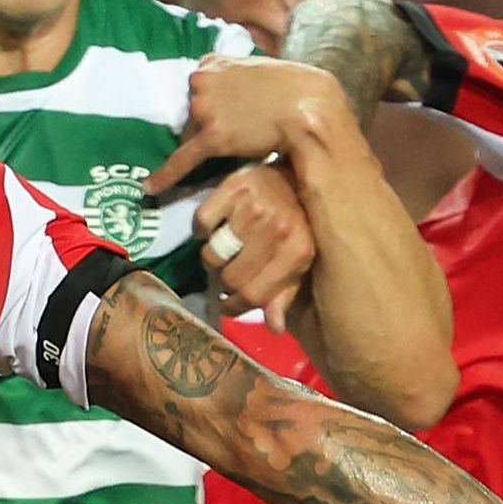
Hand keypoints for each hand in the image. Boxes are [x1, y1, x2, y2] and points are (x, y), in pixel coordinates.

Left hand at [148, 57, 350, 199]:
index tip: (223, 115)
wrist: (306, 104)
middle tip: (240, 129)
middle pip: (190, 114)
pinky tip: (149, 188)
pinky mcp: (211, 137)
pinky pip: (181, 159)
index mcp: (210, 64)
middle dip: (208, 125)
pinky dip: (164, 175)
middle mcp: (201, 83)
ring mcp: (205, 110)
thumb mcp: (255, 67)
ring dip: (206, 142)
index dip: (211, 107)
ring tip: (239, 141)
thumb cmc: (290, 87)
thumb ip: (232, 74)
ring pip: (190, 135)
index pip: (196, 91)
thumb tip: (226, 89)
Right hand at [196, 162, 314, 320]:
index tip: (230, 303)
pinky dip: (203, 228)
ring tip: (226, 249)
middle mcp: (279, 228)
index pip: (253, 296)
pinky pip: (202, 222)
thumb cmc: (299, 225)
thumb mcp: (300, 264)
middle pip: (230, 278)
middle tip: (229, 271)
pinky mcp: (236, 184)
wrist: (298, 176)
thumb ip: (285, 296)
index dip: (236, 305)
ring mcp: (257, 205)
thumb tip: (274, 327)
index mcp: (298, 252)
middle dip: (226, 280)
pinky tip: (218, 224)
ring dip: (215, 256)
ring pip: (213, 253)